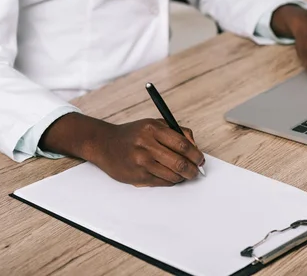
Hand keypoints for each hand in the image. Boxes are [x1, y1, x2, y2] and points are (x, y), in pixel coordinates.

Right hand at [39, 113, 204, 186]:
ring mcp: (141, 162)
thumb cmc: (133, 134)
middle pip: (180, 162)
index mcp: (153, 129)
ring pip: (172, 175)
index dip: (196, 154)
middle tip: (196, 171)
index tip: (201, 159)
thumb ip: (176, 131)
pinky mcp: (137, 176)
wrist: (104, 144)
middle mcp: (146, 145)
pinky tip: (170, 177)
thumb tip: (195, 147)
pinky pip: (162, 182)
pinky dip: (170, 181)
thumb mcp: (154, 124)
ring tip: (184, 174)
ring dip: (182, 177)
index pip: (182, 144)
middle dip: (193, 169)